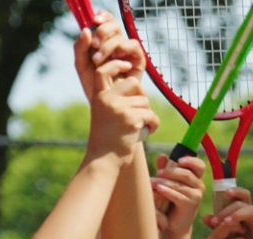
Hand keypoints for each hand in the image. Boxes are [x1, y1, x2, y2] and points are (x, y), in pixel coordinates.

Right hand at [76, 14, 158, 155]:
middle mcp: (107, 99)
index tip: (127, 64)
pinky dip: (153, 125)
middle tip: (139, 114)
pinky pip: (151, 116)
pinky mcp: (131, 119)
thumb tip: (136, 86)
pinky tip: (147, 133)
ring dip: (147, 116)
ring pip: (145, 102)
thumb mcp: (105, 115)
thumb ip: (115, 100)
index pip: (103, 71)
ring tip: (138, 129)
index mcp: (99, 97)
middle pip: (134, 83)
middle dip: (141, 98)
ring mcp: (119, 108)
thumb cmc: (107, 141)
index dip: (116, 65)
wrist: (103, 161)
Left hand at [152, 155, 207, 237]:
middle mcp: (199, 185)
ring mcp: (196, 196)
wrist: (172, 222)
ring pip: (181, 185)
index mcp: (196, 177)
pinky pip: (178, 196)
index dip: (191, 160)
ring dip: (165, 182)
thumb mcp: (167, 182)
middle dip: (171, 171)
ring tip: (152, 182)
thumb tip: (162, 156)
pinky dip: (167, 192)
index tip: (179, 160)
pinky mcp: (191, 205)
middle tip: (158, 173)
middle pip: (187, 173)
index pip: (199, 165)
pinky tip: (158, 190)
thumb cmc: (170, 200)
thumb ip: (165, 169)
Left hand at [208, 188, 252, 238]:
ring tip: (226, 223)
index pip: (241, 196)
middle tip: (216, 221)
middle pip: (242, 203)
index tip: (225, 193)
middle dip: (227, 210)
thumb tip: (205, 217)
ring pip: (252, 210)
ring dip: (238, 215)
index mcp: (245, 212)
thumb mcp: (230, 235)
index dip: (235, 191)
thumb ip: (219, 226)